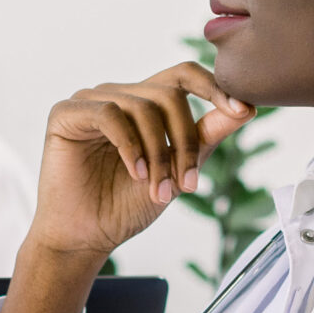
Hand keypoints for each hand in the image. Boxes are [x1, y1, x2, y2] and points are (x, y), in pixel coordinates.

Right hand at [0, 64, 257, 312]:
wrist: (87, 237)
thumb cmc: (127, 205)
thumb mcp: (178, 170)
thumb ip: (205, 136)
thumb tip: (246, 108)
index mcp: (145, 103)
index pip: (184, 75)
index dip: (215, 87)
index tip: (242, 111)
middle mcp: (119, 95)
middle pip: (169, 95)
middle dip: (185, 142)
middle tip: (188, 184)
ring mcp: (91, 101)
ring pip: (143, 108)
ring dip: (160, 154)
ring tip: (159, 190)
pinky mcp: (67, 114)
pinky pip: (110, 114)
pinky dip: (131, 146)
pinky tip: (136, 173)